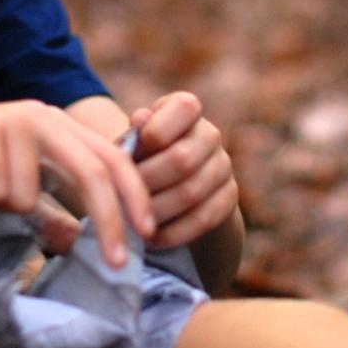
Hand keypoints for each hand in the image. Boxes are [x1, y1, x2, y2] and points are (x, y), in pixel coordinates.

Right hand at [0, 100, 153, 265]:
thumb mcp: (9, 195)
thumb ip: (45, 210)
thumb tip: (76, 240)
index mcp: (55, 128)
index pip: (111, 159)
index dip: (135, 197)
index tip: (150, 238)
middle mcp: (40, 117)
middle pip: (92, 172)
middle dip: (108, 222)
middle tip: (117, 266)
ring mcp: (10, 120)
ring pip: (29, 195)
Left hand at [130, 92, 238, 247]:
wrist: (167, 188)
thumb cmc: (140, 158)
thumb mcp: (131, 142)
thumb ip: (133, 133)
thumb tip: (140, 118)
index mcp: (186, 109)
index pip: (184, 109)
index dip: (154, 133)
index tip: (126, 155)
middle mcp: (210, 134)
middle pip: (182, 159)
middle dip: (146, 183)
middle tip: (119, 200)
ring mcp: (223, 167)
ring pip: (191, 193)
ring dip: (155, 211)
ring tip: (129, 222)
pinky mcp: (228, 198)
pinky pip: (203, 219)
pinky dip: (173, 233)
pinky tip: (150, 238)